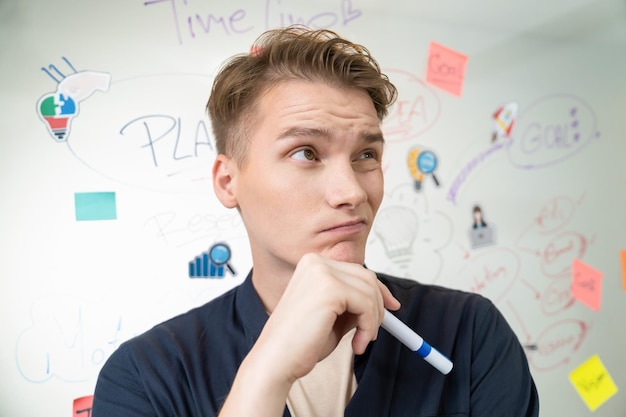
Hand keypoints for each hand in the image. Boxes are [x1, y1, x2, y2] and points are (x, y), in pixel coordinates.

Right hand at [218, 254, 399, 416]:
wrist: (275, 362)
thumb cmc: (299, 344)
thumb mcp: (332, 316)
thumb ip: (351, 303)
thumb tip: (381, 301)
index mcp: (312, 265)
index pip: (356, 270)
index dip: (378, 289)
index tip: (392, 307)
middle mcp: (315, 263)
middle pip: (367, 277)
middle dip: (379, 305)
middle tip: (374, 332)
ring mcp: (322, 272)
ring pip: (369, 291)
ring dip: (372, 321)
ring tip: (360, 342)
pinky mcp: (330, 288)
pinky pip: (366, 304)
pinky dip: (369, 327)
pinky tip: (356, 345)